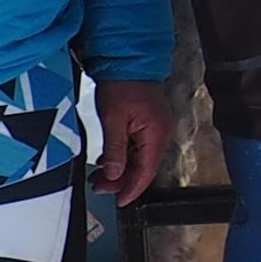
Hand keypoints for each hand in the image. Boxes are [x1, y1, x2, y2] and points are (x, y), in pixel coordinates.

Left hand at [89, 79, 173, 206]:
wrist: (126, 60)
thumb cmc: (122, 84)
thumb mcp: (113, 119)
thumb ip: (114, 150)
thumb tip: (113, 174)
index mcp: (156, 133)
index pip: (146, 170)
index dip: (132, 188)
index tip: (120, 201)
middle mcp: (160, 132)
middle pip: (144, 166)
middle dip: (122, 180)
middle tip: (100, 186)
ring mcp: (155, 128)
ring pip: (140, 158)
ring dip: (121, 169)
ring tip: (100, 176)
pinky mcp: (148, 123)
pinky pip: (138, 147)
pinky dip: (123, 156)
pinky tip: (107, 159)